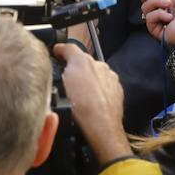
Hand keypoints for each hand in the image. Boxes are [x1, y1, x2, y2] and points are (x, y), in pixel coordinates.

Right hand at [53, 41, 129, 163]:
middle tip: (66, 80)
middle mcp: (100, 65)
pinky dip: (98, 91)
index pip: (70, 49)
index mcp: (83, 61)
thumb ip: (58, 71)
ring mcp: (110, 78)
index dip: (61, 50)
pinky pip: (104, 87)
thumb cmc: (81, 108)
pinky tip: (91, 102)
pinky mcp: (117, 91)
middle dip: (76, 69)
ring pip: (95, 75)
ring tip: (79, 95)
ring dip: (88, 81)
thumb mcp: (59, 86)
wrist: (102, 126)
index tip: (57, 51)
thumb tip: (57, 59)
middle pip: (84, 63)